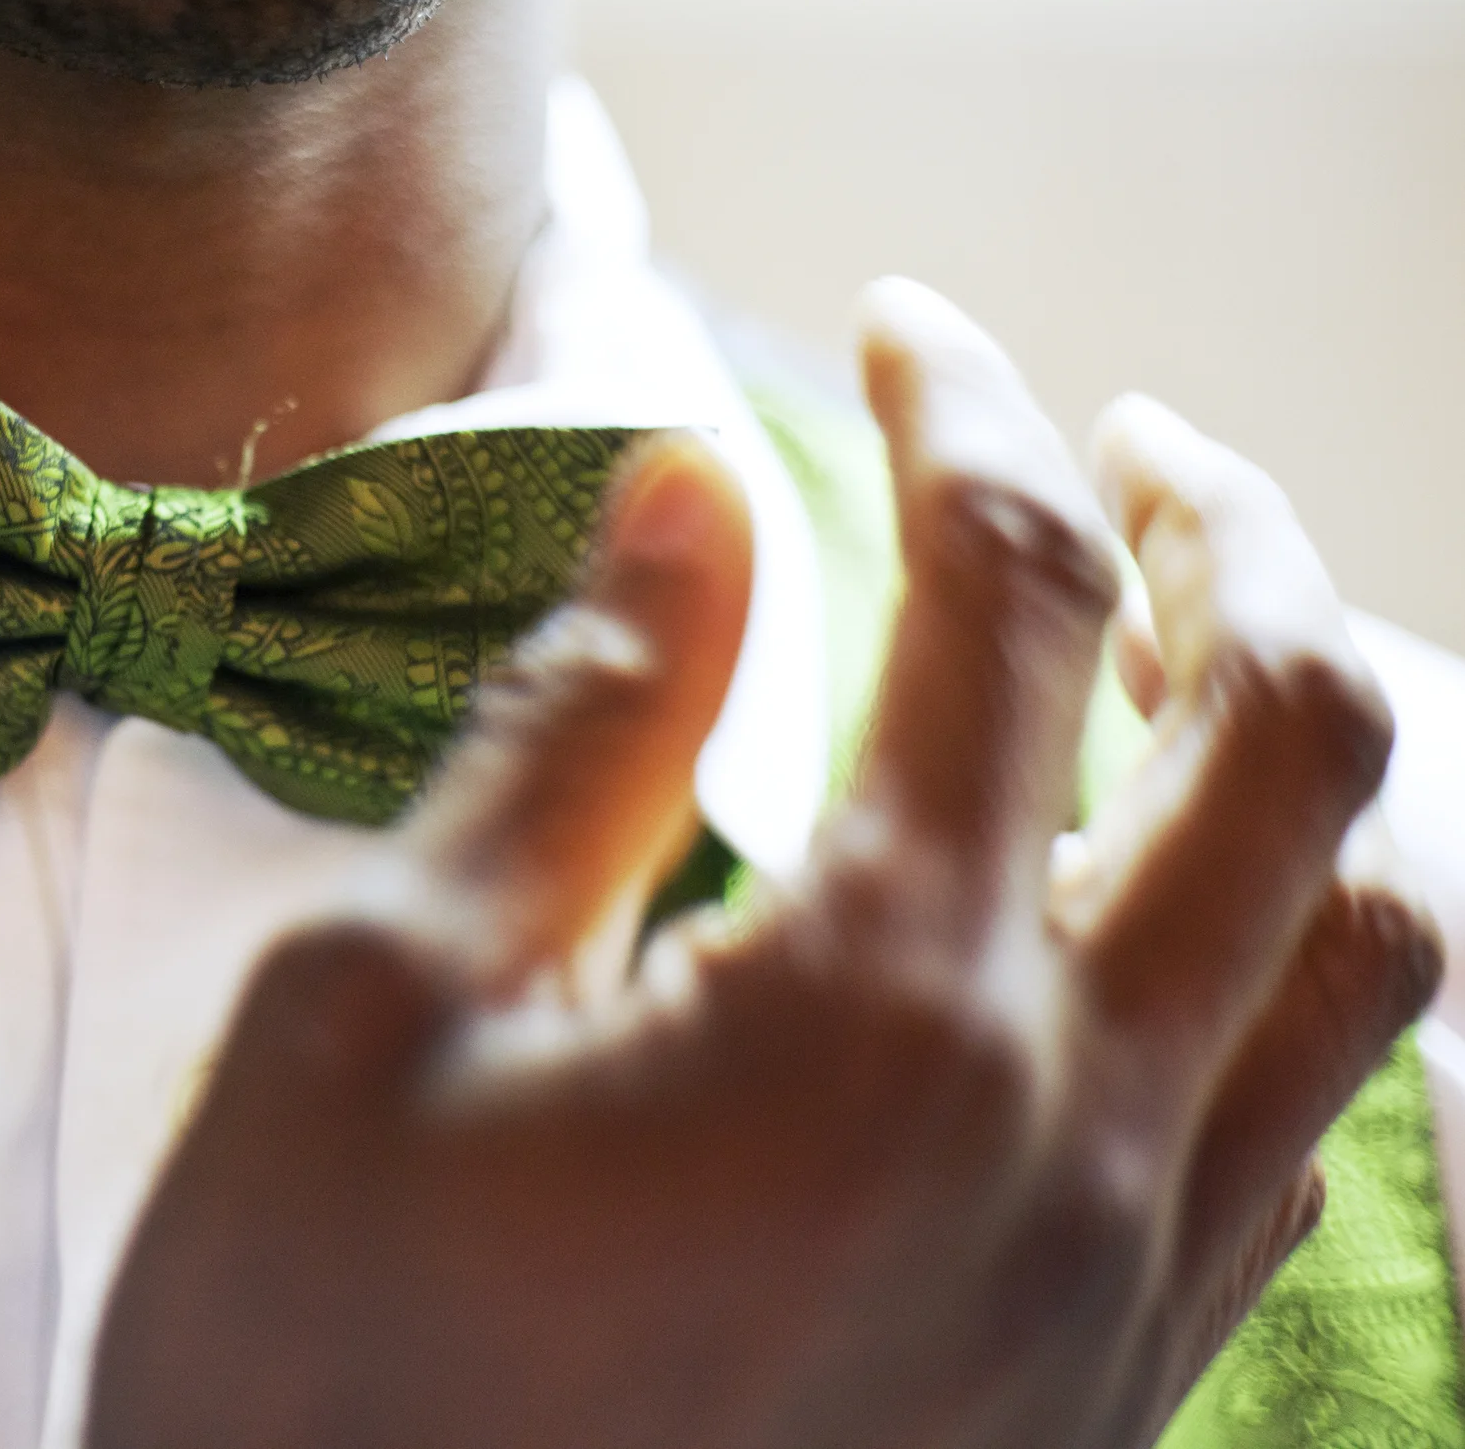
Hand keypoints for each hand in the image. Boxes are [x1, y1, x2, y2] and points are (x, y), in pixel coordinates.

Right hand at [91, 280, 1435, 1448]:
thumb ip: (569, 735)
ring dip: (1303, 740)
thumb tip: (690, 483)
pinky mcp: (1116, 1397)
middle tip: (1112, 439)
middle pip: (1292, 731)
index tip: (896, 328)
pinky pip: (1307, 1124)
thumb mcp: (368, 1015)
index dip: (962, 413)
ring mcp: (1125, 1286)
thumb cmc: (310, 1376)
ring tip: (1174, 656)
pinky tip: (1150, 917)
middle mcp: (1066, 1138)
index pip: (1000, 598)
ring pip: (1370, 937)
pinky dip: (1285, 948)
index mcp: (868, 1010)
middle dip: (1217, 525)